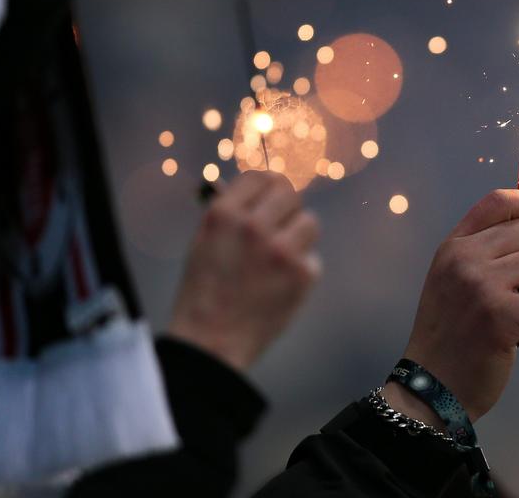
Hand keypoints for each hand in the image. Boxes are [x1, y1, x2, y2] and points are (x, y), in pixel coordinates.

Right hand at [168, 171, 320, 370]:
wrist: (211, 343)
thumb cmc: (205, 292)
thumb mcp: (205, 242)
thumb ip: (232, 213)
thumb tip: (260, 186)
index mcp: (223, 214)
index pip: (260, 176)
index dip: (268, 186)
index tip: (271, 195)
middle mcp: (253, 226)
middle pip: (290, 193)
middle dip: (287, 208)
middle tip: (280, 226)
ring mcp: (281, 249)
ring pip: (309, 222)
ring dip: (298, 237)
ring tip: (278, 261)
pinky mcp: (302, 273)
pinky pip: (312, 258)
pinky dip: (300, 271)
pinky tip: (279, 288)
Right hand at [385, 190, 518, 425]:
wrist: (431, 385)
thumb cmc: (449, 334)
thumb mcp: (452, 279)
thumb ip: (483, 251)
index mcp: (454, 246)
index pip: (498, 200)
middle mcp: (465, 258)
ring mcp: (483, 284)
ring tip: (514, 316)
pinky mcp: (502, 314)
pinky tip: (513, 338)